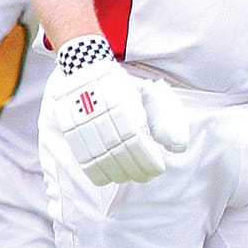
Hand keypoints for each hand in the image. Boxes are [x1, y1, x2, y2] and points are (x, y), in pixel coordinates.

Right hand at [44, 51, 190, 187]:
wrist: (86, 71)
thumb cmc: (124, 87)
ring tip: (132, 176)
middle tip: (149, 174)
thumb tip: (177, 148)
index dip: (148, 160)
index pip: (136, 143)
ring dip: (120, 174)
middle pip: (120, 153)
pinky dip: (97, 173)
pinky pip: (83, 158)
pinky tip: (110, 177)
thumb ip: (165, 121)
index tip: (158, 167)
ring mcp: (83, 123)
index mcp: (123, 105)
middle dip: (138, 170)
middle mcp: (102, 115)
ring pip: (102, 159)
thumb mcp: (150, 97)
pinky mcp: (71, 131)